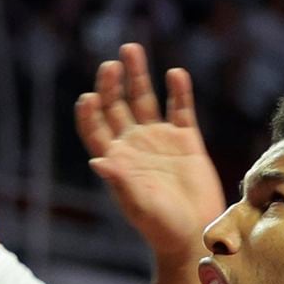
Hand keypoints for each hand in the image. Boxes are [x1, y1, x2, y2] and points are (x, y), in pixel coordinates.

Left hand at [75, 43, 225, 259]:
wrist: (195, 233)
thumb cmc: (161, 226)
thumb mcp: (138, 205)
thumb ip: (120, 181)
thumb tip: (98, 160)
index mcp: (116, 160)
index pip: (95, 128)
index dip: (89, 112)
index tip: (88, 97)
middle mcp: (134, 144)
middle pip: (117, 105)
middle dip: (111, 84)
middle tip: (111, 63)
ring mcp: (160, 139)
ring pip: (145, 99)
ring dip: (138, 75)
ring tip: (132, 49)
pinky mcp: (186, 139)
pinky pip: (180, 108)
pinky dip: (178, 91)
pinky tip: (175, 74)